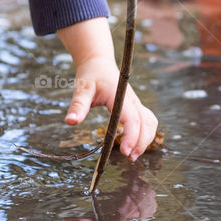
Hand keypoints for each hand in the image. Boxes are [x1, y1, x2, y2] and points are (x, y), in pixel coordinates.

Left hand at [57, 19, 158, 160]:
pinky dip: (146, 133)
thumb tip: (70, 122)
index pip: (132, 118)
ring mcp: (136, 103)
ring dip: (145, 139)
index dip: (131, 136)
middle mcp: (132, 100)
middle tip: (128, 158)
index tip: (124, 151)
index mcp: (121, 95)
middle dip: (140, 142)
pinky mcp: (135, 106)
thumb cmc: (90, 75)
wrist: (99, 63)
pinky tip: (135, 144)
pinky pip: (148, 121)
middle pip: (146, 123)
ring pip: (150, 122)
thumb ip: (77, 105)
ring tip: (132, 154)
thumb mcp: (82, 88)